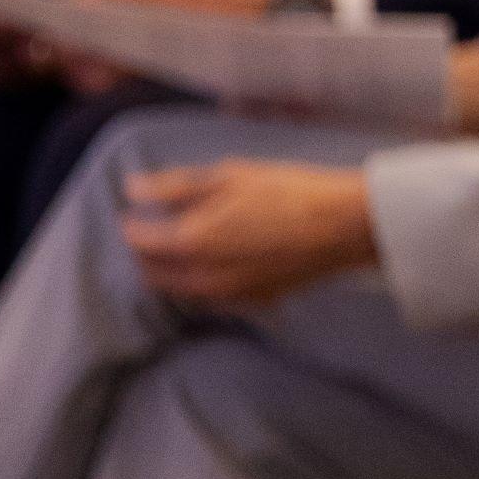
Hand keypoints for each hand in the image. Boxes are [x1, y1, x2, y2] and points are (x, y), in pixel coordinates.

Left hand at [119, 160, 377, 309]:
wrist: (347, 225)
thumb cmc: (292, 192)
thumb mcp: (231, 175)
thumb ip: (174, 185)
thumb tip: (132, 189)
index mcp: (190, 240)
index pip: (136, 240)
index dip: (132, 222)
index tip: (137, 210)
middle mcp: (201, 276)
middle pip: (150, 272)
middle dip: (145, 251)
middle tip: (156, 227)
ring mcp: (227, 295)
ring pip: (177, 290)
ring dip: (170, 270)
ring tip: (185, 243)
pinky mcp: (251, 302)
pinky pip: (208, 298)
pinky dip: (199, 282)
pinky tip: (217, 260)